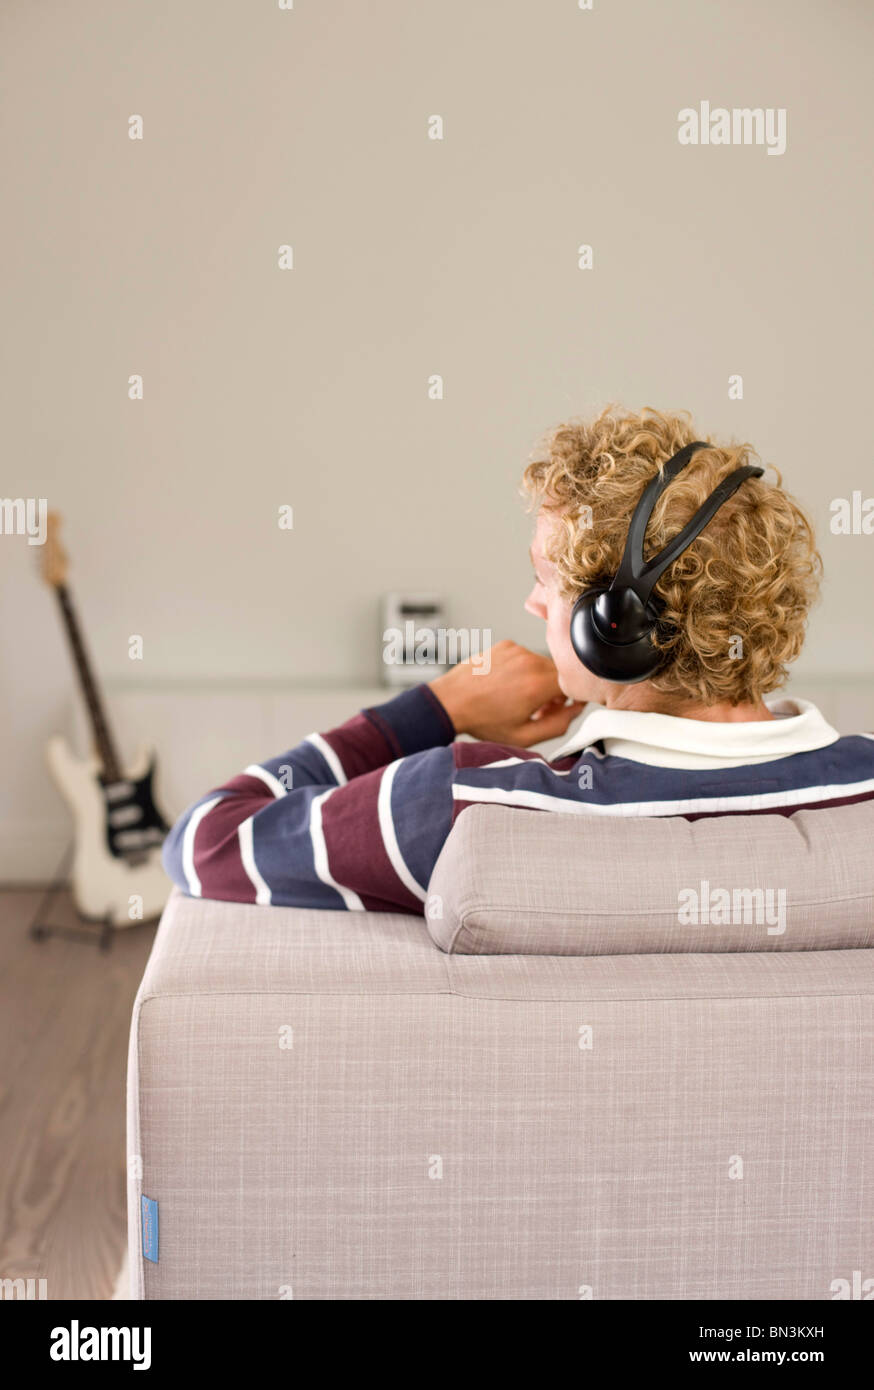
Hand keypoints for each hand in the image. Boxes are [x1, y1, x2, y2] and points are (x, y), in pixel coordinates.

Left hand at [428, 639, 584, 746]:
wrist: (450, 702)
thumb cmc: (483, 721)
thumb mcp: (524, 736)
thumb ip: (558, 725)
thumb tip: (576, 711)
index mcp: (537, 685)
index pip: (575, 684)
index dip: (570, 699)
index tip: (559, 709)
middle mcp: (530, 662)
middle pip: (560, 673)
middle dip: (555, 690)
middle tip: (537, 708)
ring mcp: (517, 651)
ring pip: (543, 664)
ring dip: (539, 679)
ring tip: (519, 698)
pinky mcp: (506, 646)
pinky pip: (526, 657)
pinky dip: (523, 669)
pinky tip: (508, 684)